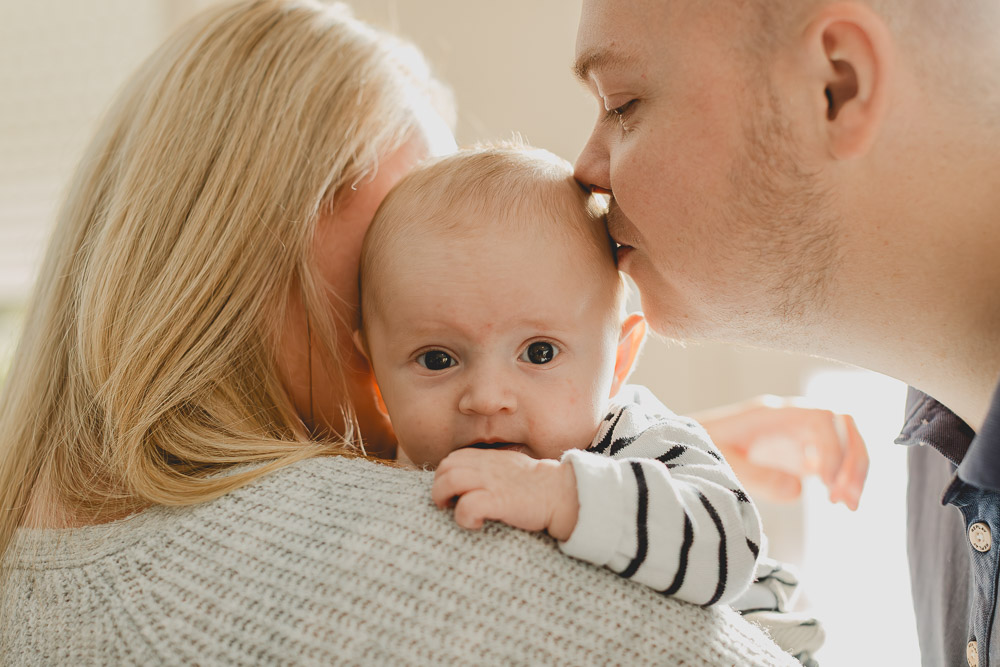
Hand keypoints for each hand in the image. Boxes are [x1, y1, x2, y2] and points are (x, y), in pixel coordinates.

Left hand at [431, 448, 579, 539]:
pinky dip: (464, 517)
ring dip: (444, 499)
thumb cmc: (536, 485)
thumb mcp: (509, 467)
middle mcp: (486, 467)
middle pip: (446, 468)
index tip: (452, 493)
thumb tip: (471, 480)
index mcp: (488, 458)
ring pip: (450, 481)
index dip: (445, 476)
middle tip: (448, 504)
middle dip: (439, 488)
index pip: (453, 459)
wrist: (561, 493)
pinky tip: (475, 523)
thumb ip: (489, 469)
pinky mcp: (498, 501)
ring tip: (455, 512)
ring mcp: (491, 483)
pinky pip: (467, 505)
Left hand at [693, 396, 868, 509]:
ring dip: (854, 470)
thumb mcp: (723, 461)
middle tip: (846, 497)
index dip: (831, 449)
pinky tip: (840, 502)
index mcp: (773, 413)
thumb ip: (756, 475)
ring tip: (850, 506)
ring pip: (845, 441)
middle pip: (843, 424)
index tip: (825, 484)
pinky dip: (842, 478)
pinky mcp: (799, 453)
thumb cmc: (703, 448)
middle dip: (853, 458)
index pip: (820, 418)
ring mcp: (798, 434)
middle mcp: (792, 419)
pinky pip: (833, 460)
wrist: (689, 447)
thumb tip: (797, 489)